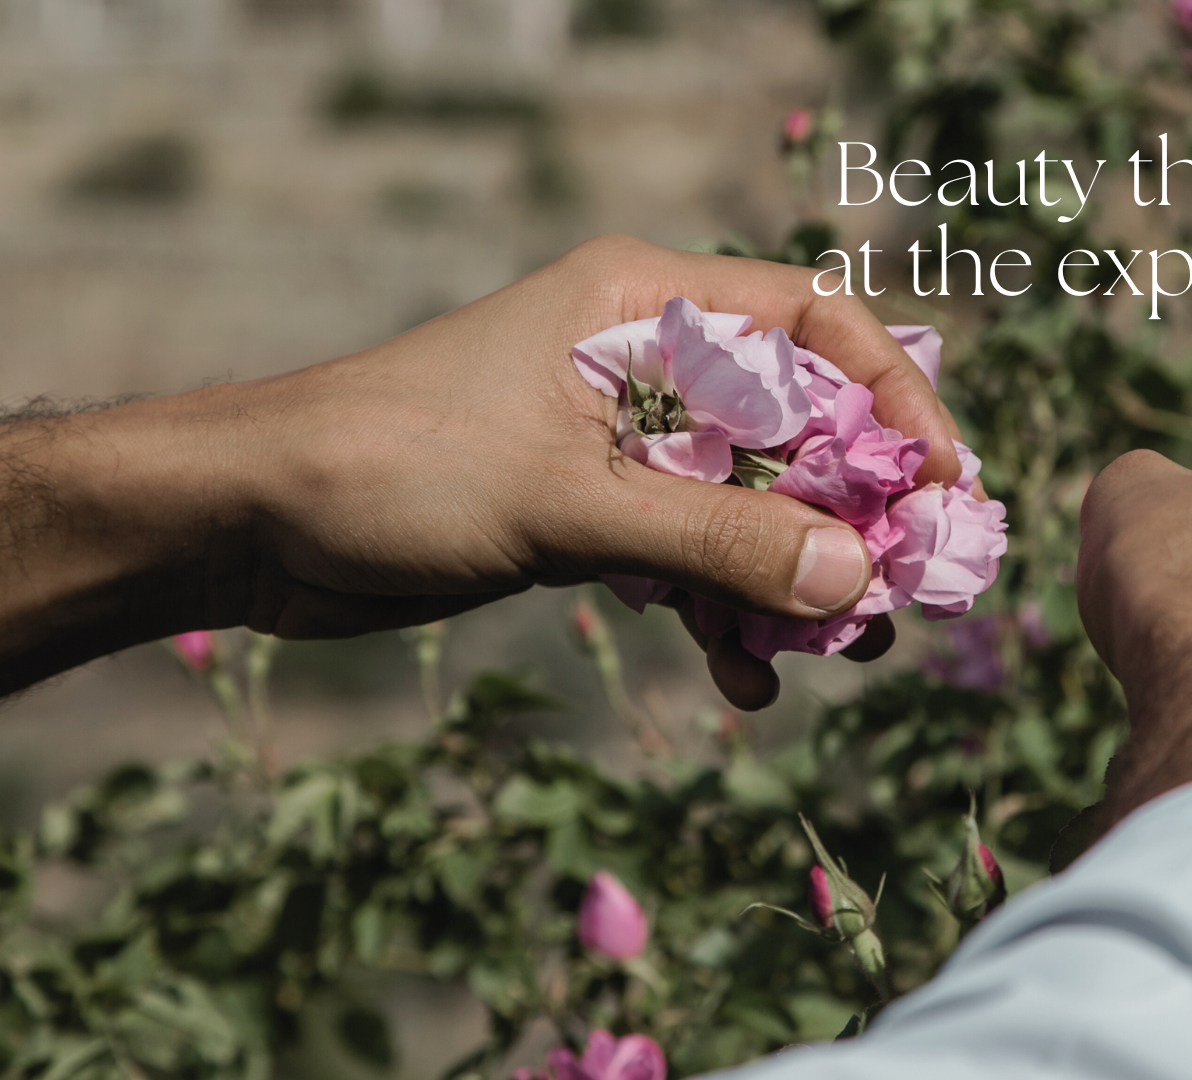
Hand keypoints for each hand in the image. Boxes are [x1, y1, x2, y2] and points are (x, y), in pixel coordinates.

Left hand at [174, 234, 964, 707]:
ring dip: (793, 576)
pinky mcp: (588, 508)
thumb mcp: (570, 505)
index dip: (893, 397)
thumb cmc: (393, 469)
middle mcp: (641, 357)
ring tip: (837, 652)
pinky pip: (691, 552)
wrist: (248, 522)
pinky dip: (722, 610)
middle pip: (797, 422)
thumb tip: (856, 576)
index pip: (812, 321)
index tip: (942, 486)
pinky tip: (744, 680)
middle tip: (901, 592)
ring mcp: (617, 438)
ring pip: (750, 499)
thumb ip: (718, 539)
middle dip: (852, 512)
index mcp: (640, 301)